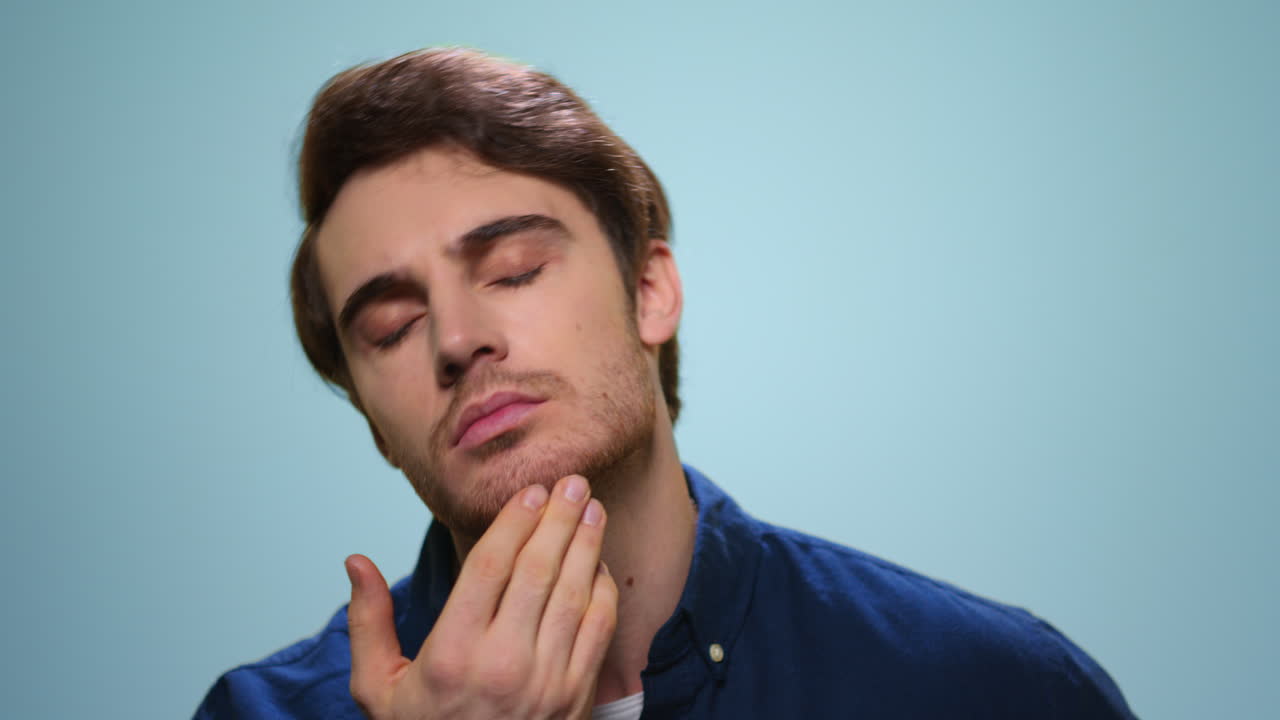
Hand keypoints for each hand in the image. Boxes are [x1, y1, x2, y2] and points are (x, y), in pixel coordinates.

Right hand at [344, 474, 618, 718]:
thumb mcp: (377, 689)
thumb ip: (368, 622)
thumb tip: (356, 561)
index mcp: (451, 654)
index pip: (491, 567)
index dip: (515, 521)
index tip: (530, 491)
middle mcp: (502, 665)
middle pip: (539, 571)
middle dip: (559, 519)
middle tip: (573, 482)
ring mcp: (545, 682)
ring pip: (574, 595)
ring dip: (587, 546)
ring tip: (593, 509)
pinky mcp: (574, 698)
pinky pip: (598, 632)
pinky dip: (602, 592)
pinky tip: (598, 564)